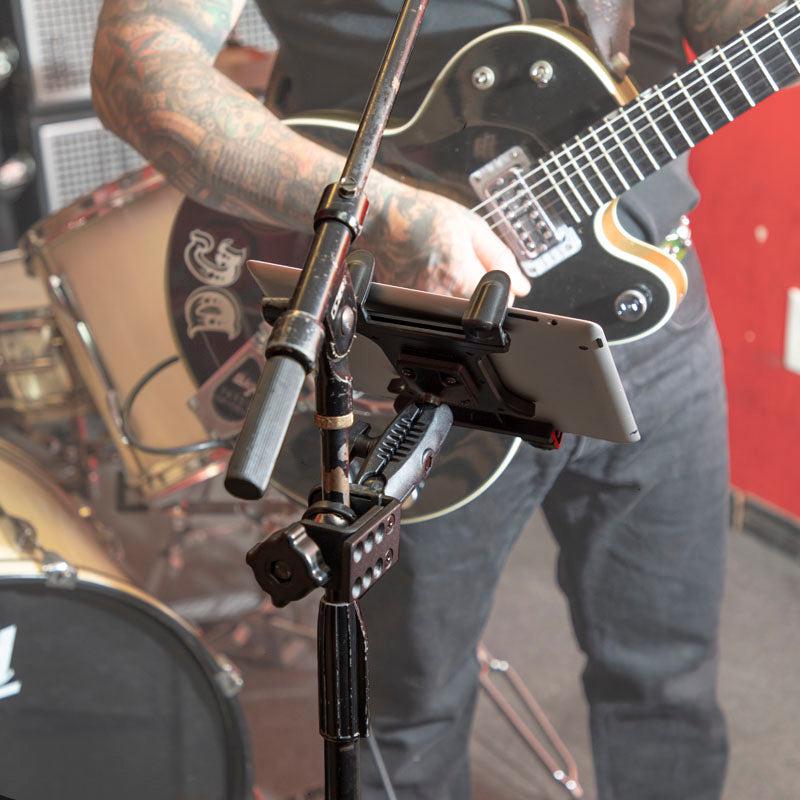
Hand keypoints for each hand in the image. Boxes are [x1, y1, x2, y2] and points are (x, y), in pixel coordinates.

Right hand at [362, 180, 530, 298]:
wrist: (380, 216)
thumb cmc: (420, 215)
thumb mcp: (472, 226)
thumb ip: (501, 258)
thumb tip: (521, 286)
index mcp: (459, 274)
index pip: (501, 301)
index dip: (502, 286)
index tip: (491, 272)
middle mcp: (439, 294)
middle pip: (477, 306)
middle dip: (478, 287)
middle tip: (463, 260)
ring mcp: (421, 302)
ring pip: (456, 308)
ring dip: (457, 290)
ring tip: (443, 262)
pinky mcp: (406, 304)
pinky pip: (434, 305)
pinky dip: (437, 290)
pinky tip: (428, 269)